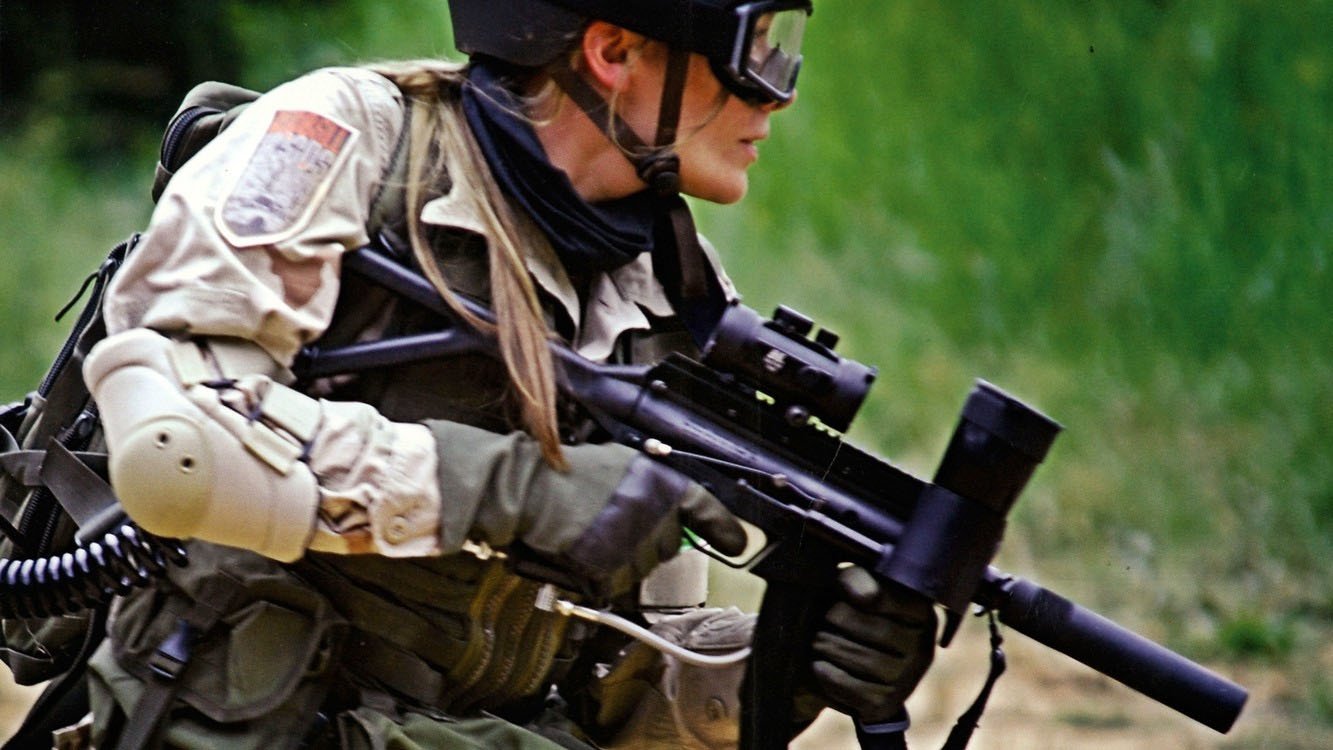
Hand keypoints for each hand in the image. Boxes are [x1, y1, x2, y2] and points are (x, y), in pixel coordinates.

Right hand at [527, 454, 746, 597]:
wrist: (529, 490)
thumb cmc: (568, 474)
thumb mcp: (621, 464)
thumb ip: (653, 486)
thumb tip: (677, 513)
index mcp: (660, 482)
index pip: (705, 509)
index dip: (723, 529)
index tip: (734, 543)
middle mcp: (655, 514)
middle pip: (668, 546)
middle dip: (646, 541)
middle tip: (614, 523)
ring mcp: (634, 546)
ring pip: (642, 569)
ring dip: (623, 560)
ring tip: (593, 533)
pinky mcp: (612, 572)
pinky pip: (617, 585)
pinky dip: (602, 577)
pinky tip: (584, 551)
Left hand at [809, 566, 936, 722]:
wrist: (842, 658)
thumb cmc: (849, 610)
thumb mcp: (852, 587)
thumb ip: (858, 580)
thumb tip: (866, 595)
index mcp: (921, 614)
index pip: (898, 601)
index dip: (864, 593)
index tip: (839, 592)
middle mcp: (922, 649)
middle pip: (883, 633)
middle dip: (843, 623)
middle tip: (822, 620)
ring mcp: (906, 680)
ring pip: (869, 664)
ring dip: (834, 649)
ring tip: (817, 640)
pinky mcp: (884, 704)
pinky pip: (857, 692)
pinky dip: (832, 677)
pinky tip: (819, 665)